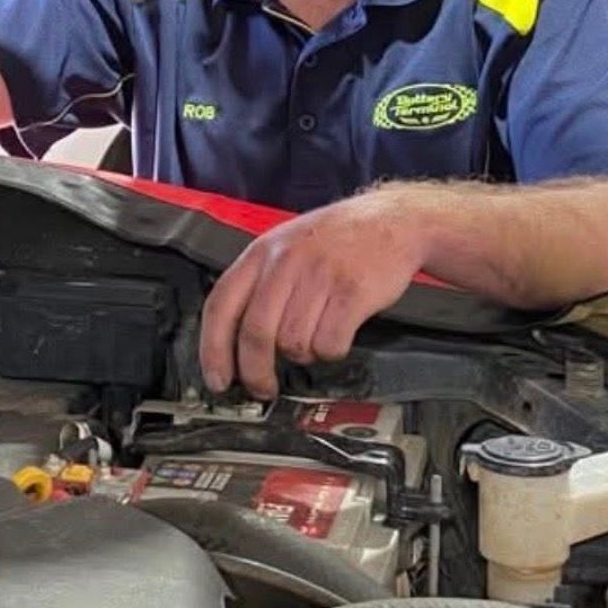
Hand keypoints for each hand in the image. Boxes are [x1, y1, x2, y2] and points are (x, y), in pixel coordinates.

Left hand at [199, 191, 427, 397]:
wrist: (393, 219)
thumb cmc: (337, 239)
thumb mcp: (286, 246)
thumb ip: (259, 285)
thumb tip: (233, 343)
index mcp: (262, 252)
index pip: (221, 306)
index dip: (213, 350)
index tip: (217, 380)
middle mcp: (286, 262)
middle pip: (255, 333)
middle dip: (256, 372)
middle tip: (264, 388)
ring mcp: (320, 275)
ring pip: (294, 344)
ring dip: (304, 353)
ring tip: (317, 335)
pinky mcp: (353, 292)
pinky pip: (329, 344)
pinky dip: (332, 351)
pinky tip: (338, 334)